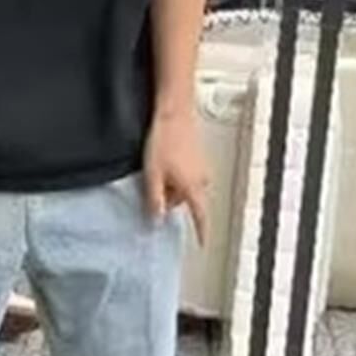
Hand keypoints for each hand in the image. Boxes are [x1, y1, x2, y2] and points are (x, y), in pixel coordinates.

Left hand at [143, 107, 209, 245]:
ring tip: (154, 171)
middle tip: (152, 191)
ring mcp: (201, 167)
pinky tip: (161, 161)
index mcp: (193, 187)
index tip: (202, 243)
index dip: (201, 232)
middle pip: (186, 201)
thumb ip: (154, 200)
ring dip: (170, 185)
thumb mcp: (152, 175)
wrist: (174, 112)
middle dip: (170, 200)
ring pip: (184, 187)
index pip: (200, 217)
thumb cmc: (165, 140)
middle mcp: (201, 179)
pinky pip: (185, 174)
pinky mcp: (196, 156)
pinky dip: (173, 174)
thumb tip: (156, 218)